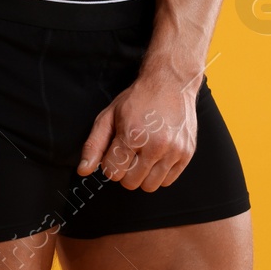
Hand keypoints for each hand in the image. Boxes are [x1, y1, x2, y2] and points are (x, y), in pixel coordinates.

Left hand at [77, 74, 198, 190]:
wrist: (171, 83)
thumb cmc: (139, 99)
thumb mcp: (109, 116)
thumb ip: (94, 145)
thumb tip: (83, 170)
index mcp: (132, 135)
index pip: (112, 173)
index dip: (110, 164)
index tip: (115, 152)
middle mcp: (155, 145)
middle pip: (130, 183)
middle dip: (125, 171)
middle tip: (129, 153)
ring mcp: (173, 151)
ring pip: (149, 186)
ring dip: (143, 175)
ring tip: (143, 155)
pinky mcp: (186, 154)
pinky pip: (168, 181)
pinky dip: (159, 173)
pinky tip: (157, 155)